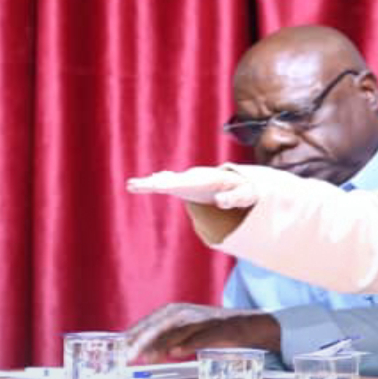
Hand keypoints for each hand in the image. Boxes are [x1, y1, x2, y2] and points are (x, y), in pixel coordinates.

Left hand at [125, 303, 281, 361]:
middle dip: (141, 341)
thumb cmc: (214, 330)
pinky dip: (189, 343)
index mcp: (174, 311)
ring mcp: (203, 319)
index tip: (118, 351)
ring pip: (177, 330)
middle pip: (159, 326)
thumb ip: (166, 340)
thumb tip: (144, 354)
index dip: (132, 336)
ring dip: (160, 344)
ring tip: (146, 357)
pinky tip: (176, 353)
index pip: (148, 323)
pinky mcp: (220, 327)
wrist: (251, 324)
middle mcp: (186, 312)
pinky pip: (202, 336)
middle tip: (127, 357)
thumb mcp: (186, 332)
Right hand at [126, 167, 257, 208]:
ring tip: (132, 185)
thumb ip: (234, 198)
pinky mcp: (185, 185)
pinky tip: (139, 185)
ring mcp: (188, 180)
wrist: (242, 182)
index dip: (172, 184)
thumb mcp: (245, 195)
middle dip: (157, 182)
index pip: (187, 183)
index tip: (158, 184)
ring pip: (166, 181)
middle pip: (172, 181)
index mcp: (207, 179)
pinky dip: (154, 183)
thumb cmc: (245, 190)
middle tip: (139, 184)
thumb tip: (221, 201)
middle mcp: (195, 177)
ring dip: (151, 183)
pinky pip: (166, 184)